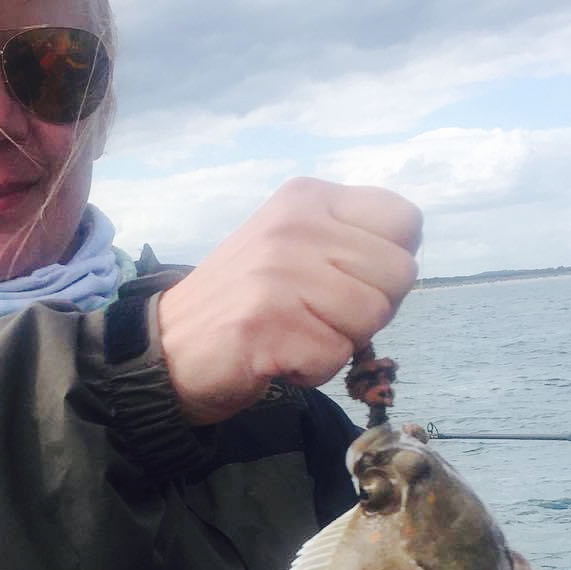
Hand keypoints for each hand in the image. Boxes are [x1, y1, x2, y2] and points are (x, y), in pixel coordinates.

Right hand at [156, 178, 421, 424]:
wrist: (166, 351)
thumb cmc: (239, 305)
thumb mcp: (292, 247)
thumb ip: (345, 243)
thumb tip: (402, 266)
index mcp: (307, 199)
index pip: (405, 220)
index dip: (388, 264)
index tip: (349, 283)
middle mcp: (296, 226)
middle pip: (398, 275)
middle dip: (368, 311)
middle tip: (316, 317)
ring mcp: (280, 274)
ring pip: (371, 319)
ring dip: (339, 343)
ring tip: (294, 335)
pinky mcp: (268, 325)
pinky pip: (334, 357)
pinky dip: (312, 370)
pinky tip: (277, 358)